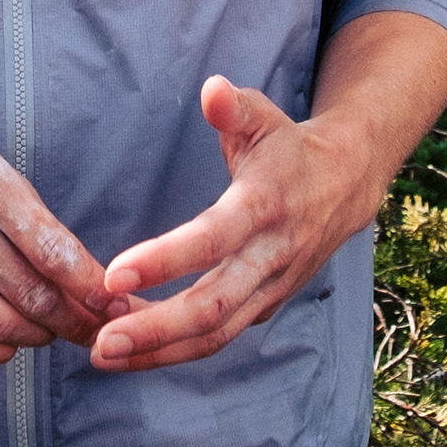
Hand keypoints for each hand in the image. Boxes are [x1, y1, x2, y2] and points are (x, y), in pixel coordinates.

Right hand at [0, 121, 119, 368]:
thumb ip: (40, 226)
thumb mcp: (1, 172)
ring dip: (39, 336)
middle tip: (96, 327)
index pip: (51, 249)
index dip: (89, 286)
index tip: (115, 303)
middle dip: (74, 320)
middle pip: (30, 294)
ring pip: (1, 325)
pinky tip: (9, 340)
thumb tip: (90, 284)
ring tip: (53, 329)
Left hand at [82, 77, 383, 371]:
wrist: (345, 186)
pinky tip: (131, 350)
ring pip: (215, 334)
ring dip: (159, 352)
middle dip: (156, 329)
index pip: (212, 240)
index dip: (164, 260)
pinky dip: (175, 349)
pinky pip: (218, 337)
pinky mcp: (263, 307)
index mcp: (264, 206)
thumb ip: (234, 107)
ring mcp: (269, 289)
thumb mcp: (264, 117)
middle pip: (213, 307)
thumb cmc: (287, 148)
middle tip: (101, 342)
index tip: (113, 277)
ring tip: (104, 357)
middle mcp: (269, 257)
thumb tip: (211, 89)